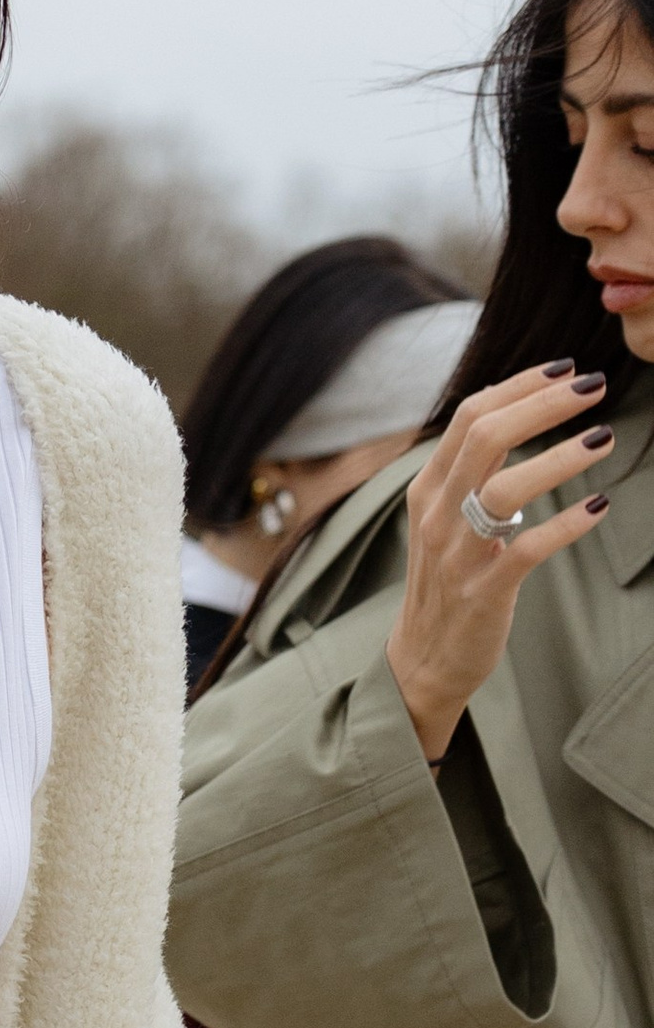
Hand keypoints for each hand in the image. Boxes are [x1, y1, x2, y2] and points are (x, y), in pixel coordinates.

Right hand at [386, 363, 612, 761]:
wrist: (424, 658)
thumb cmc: (447, 581)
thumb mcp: (446, 518)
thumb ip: (472, 471)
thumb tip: (516, 415)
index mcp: (429, 488)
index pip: (471, 416)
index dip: (520, 385)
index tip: (566, 369)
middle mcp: (438, 514)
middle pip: (486, 437)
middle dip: (544, 404)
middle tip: (594, 386)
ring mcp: (457, 554)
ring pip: (504, 489)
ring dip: (559, 458)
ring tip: (603, 438)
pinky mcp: (483, 591)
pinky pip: (528, 549)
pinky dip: (567, 523)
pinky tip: (599, 504)